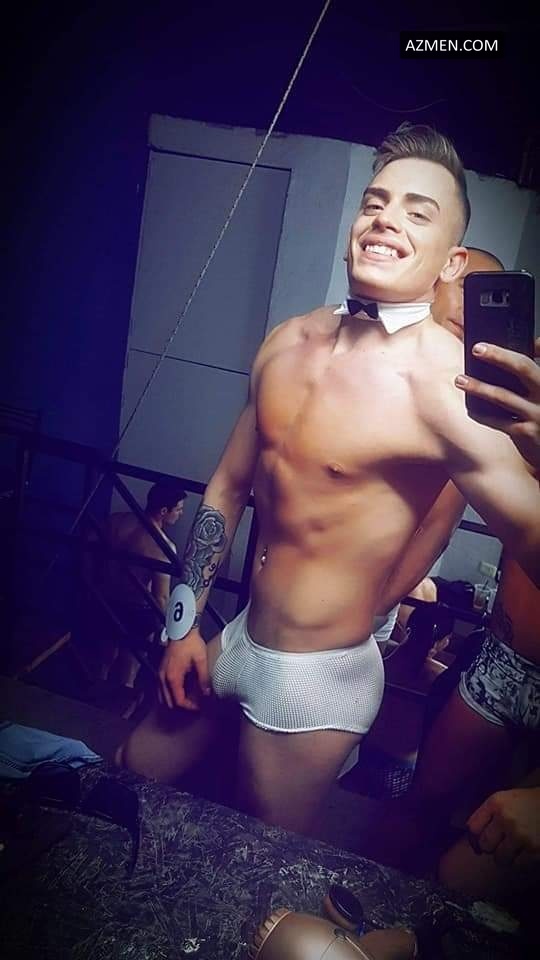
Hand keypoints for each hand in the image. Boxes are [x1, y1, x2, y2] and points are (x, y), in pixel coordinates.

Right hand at [158, 629, 210, 710]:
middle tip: (194, 704)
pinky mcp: (160, 670)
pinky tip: (180, 690)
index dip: (189, 707)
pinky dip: (169, 693)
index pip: (178, 701)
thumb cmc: (191, 644)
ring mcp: (160, 674)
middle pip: (168, 701)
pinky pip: (161, 688)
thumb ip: (203, 678)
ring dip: (173, 700)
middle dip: (181, 705)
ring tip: (188, 698)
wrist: (181, 630)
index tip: (199, 707)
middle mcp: (163, 678)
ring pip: (162, 696)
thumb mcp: (201, 660)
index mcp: (173, 678)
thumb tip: (207, 693)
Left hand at [455, 337, 539, 469]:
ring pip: (504, 396)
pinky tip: (470, 409)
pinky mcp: (528, 433)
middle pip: (523, 368)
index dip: (524, 346)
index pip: (537, 356)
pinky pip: (500, 422)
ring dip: (479, 387)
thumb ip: (537, 368)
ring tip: (460, 380)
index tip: (497, 339)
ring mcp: (538, 414)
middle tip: (476, 349)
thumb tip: (534, 343)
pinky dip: (483, 415)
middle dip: (499, 356)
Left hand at [467, 787, 539, 866]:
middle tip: (502, 844)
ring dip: (505, 857)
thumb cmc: (531, 803)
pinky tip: (527, 852)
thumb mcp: (507, 799)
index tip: (481, 839)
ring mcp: (520, 835)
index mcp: (496, 802)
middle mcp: (505, 818)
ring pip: (499, 858)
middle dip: (492, 847)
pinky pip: (517, 865)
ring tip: (515, 849)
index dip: (476, 836)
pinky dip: (520, 862)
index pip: (472, 827)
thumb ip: (489, 814)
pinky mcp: (534, 851)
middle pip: (484, 845)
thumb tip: (473, 838)